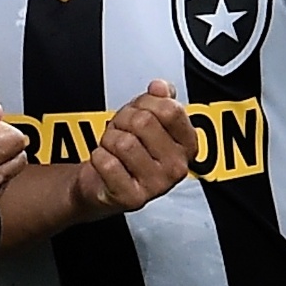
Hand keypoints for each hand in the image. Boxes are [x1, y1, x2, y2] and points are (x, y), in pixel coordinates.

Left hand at [74, 79, 196, 213]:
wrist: (103, 182)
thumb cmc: (127, 151)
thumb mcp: (146, 118)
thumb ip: (158, 100)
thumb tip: (160, 87)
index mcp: (187, 145)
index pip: (170, 109)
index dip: (146, 102)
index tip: (139, 111)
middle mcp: (177, 167)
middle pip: (143, 122)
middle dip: (123, 121)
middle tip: (121, 132)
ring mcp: (157, 185)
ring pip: (123, 142)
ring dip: (109, 140)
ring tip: (114, 150)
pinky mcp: (133, 198)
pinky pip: (107, 163)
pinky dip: (99, 158)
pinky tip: (107, 165)